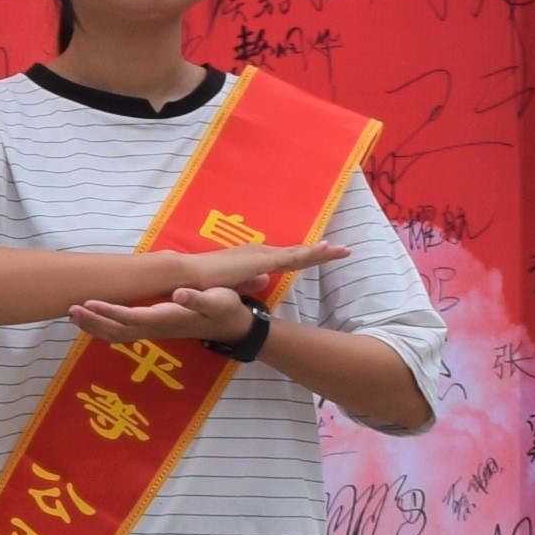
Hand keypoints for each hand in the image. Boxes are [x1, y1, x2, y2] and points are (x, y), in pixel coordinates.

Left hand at [69, 280, 270, 345]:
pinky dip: (102, 328)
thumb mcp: (218, 300)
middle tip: (70, 308)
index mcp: (168, 318)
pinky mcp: (151, 329)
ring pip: (117, 334)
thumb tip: (180, 293)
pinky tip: (88, 318)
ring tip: (71, 313)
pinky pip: (121, 333)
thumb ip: (199, 299)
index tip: (89, 304)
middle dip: (93, 321)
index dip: (111, 312)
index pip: (133, 318)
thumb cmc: (224, 308)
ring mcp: (152, 331)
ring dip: (94, 326)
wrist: (231, 325)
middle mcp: (156, 328)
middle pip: (118, 329)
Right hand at [159, 240, 331, 293]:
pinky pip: (294, 257)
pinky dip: (312, 253)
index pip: (286, 258)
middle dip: (320, 251)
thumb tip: (265, 282)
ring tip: (343, 250)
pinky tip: (326, 250)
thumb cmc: (205, 283)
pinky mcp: (263, 261)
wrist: (191, 277)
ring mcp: (263, 255)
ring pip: (300, 253)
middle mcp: (261, 253)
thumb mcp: (232, 285)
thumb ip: (250, 282)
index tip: (322, 254)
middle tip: (341, 249)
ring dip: (322, 251)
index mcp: (254, 259)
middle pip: (297, 253)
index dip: (305, 256)